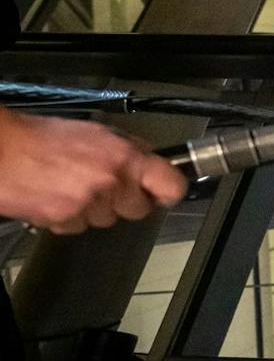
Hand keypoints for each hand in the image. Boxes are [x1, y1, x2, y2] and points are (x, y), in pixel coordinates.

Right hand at [0, 110, 188, 233]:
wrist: (2, 152)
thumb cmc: (42, 138)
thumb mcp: (97, 132)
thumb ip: (129, 149)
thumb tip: (151, 160)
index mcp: (125, 157)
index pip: (171, 185)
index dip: (170, 191)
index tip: (165, 192)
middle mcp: (112, 183)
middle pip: (139, 209)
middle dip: (126, 201)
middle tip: (106, 185)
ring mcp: (88, 205)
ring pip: (107, 220)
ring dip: (95, 209)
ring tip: (72, 186)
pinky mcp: (65, 221)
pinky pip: (79, 227)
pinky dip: (69, 217)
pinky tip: (56, 197)